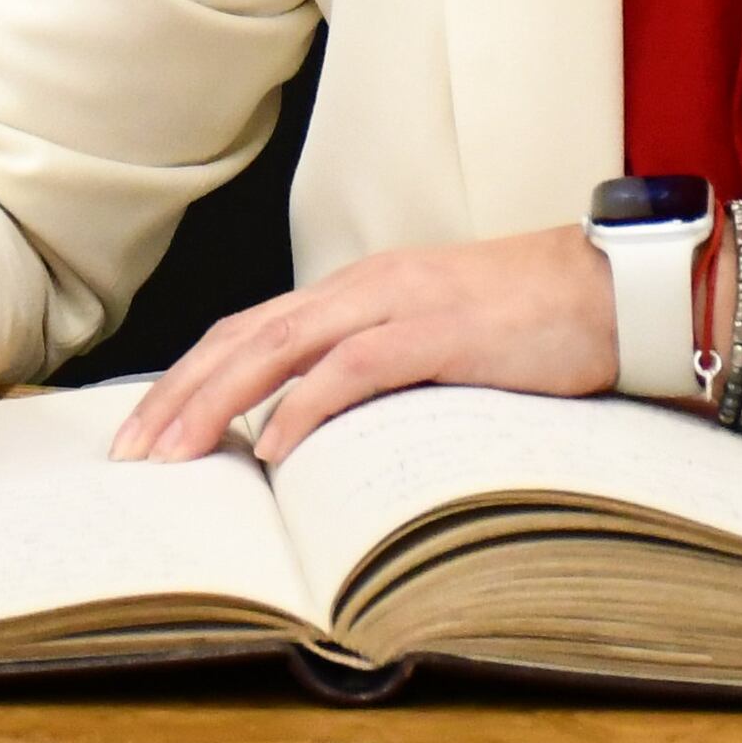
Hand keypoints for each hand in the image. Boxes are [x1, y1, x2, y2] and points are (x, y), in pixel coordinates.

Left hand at [112, 227, 612, 465]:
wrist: (610, 289)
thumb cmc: (528, 323)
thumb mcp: (430, 342)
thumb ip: (373, 370)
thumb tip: (314, 431)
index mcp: (355, 291)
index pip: (247, 331)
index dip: (187, 378)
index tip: (143, 429)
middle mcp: (362, 288)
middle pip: (244, 338)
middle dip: (179, 396)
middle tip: (131, 453)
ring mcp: (399, 305)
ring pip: (281, 350)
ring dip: (219, 403)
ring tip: (176, 454)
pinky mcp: (442, 333)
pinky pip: (357, 370)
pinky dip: (309, 407)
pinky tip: (277, 445)